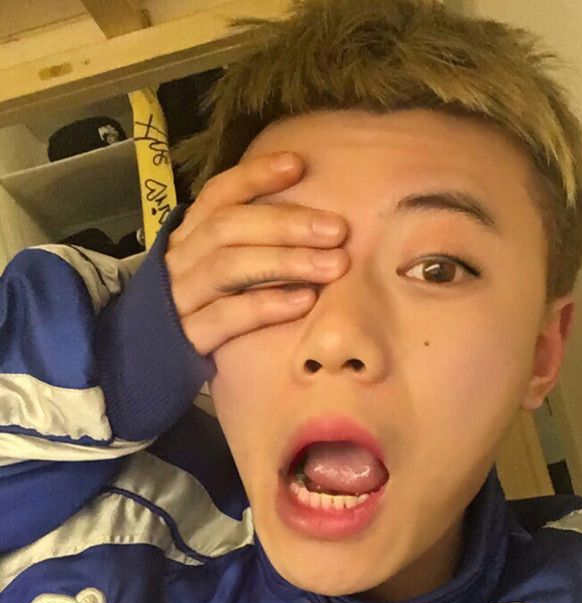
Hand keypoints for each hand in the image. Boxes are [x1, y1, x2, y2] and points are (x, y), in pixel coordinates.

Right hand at [165, 152, 348, 355]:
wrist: (144, 359)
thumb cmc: (199, 306)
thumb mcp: (211, 266)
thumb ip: (244, 242)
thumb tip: (307, 219)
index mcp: (187, 236)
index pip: (217, 195)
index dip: (254, 176)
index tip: (298, 165)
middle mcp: (179, 261)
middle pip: (227, 228)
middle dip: (286, 224)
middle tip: (337, 229)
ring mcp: (180, 299)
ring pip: (228, 268)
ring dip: (285, 262)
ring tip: (334, 265)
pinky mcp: (186, 339)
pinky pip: (226, 317)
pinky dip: (266, 305)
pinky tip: (304, 300)